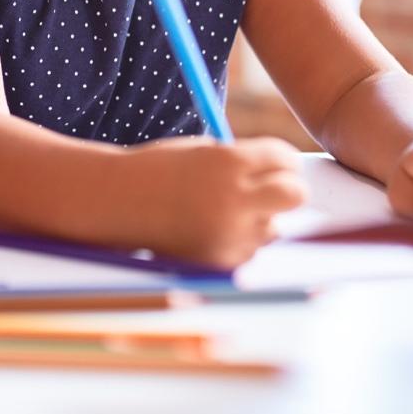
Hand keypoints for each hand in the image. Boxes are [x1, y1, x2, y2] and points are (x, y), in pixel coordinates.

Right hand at [130, 136, 305, 269]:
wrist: (117, 202)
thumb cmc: (161, 170)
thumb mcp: (203, 152)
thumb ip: (243, 163)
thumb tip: (289, 175)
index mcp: (228, 162)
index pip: (284, 158)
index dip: (284, 160)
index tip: (279, 163)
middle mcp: (233, 199)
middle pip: (295, 195)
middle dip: (290, 188)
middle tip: (277, 187)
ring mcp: (228, 234)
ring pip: (273, 226)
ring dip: (260, 218)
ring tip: (222, 210)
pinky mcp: (221, 261)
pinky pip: (250, 250)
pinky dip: (240, 240)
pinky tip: (210, 229)